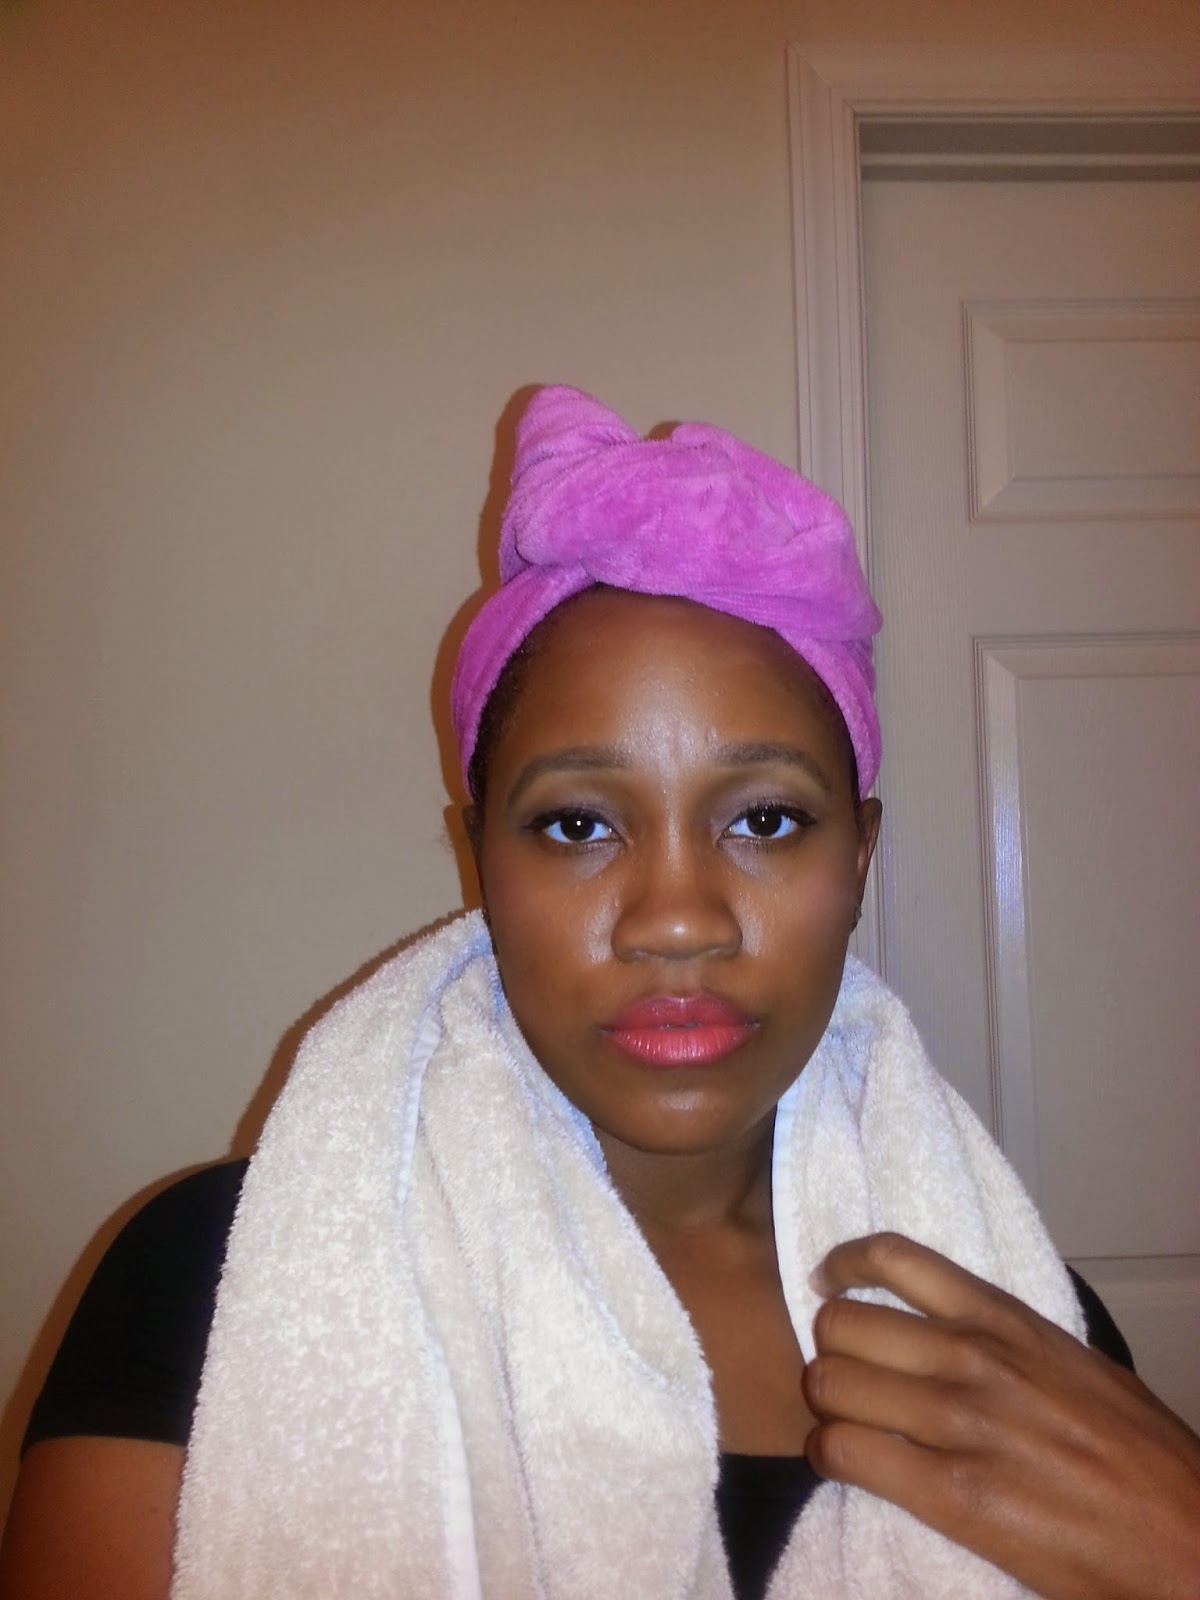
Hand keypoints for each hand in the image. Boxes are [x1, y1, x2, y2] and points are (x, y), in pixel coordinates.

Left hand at [802, 1232, 1199, 1599]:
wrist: (1187, 1538)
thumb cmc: (1139, 1455)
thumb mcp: (1073, 1362)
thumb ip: (1006, 1337)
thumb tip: (948, 1323)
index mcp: (1006, 1320)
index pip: (894, 1258)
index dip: (843, 1265)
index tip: (828, 1282)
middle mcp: (974, 1358)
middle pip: (843, 1324)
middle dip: (832, 1350)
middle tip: (846, 1374)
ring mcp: (960, 1423)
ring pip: (832, 1384)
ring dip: (827, 1407)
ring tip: (846, 1421)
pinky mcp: (952, 1493)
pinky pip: (845, 1452)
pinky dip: (830, 1456)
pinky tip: (845, 1462)